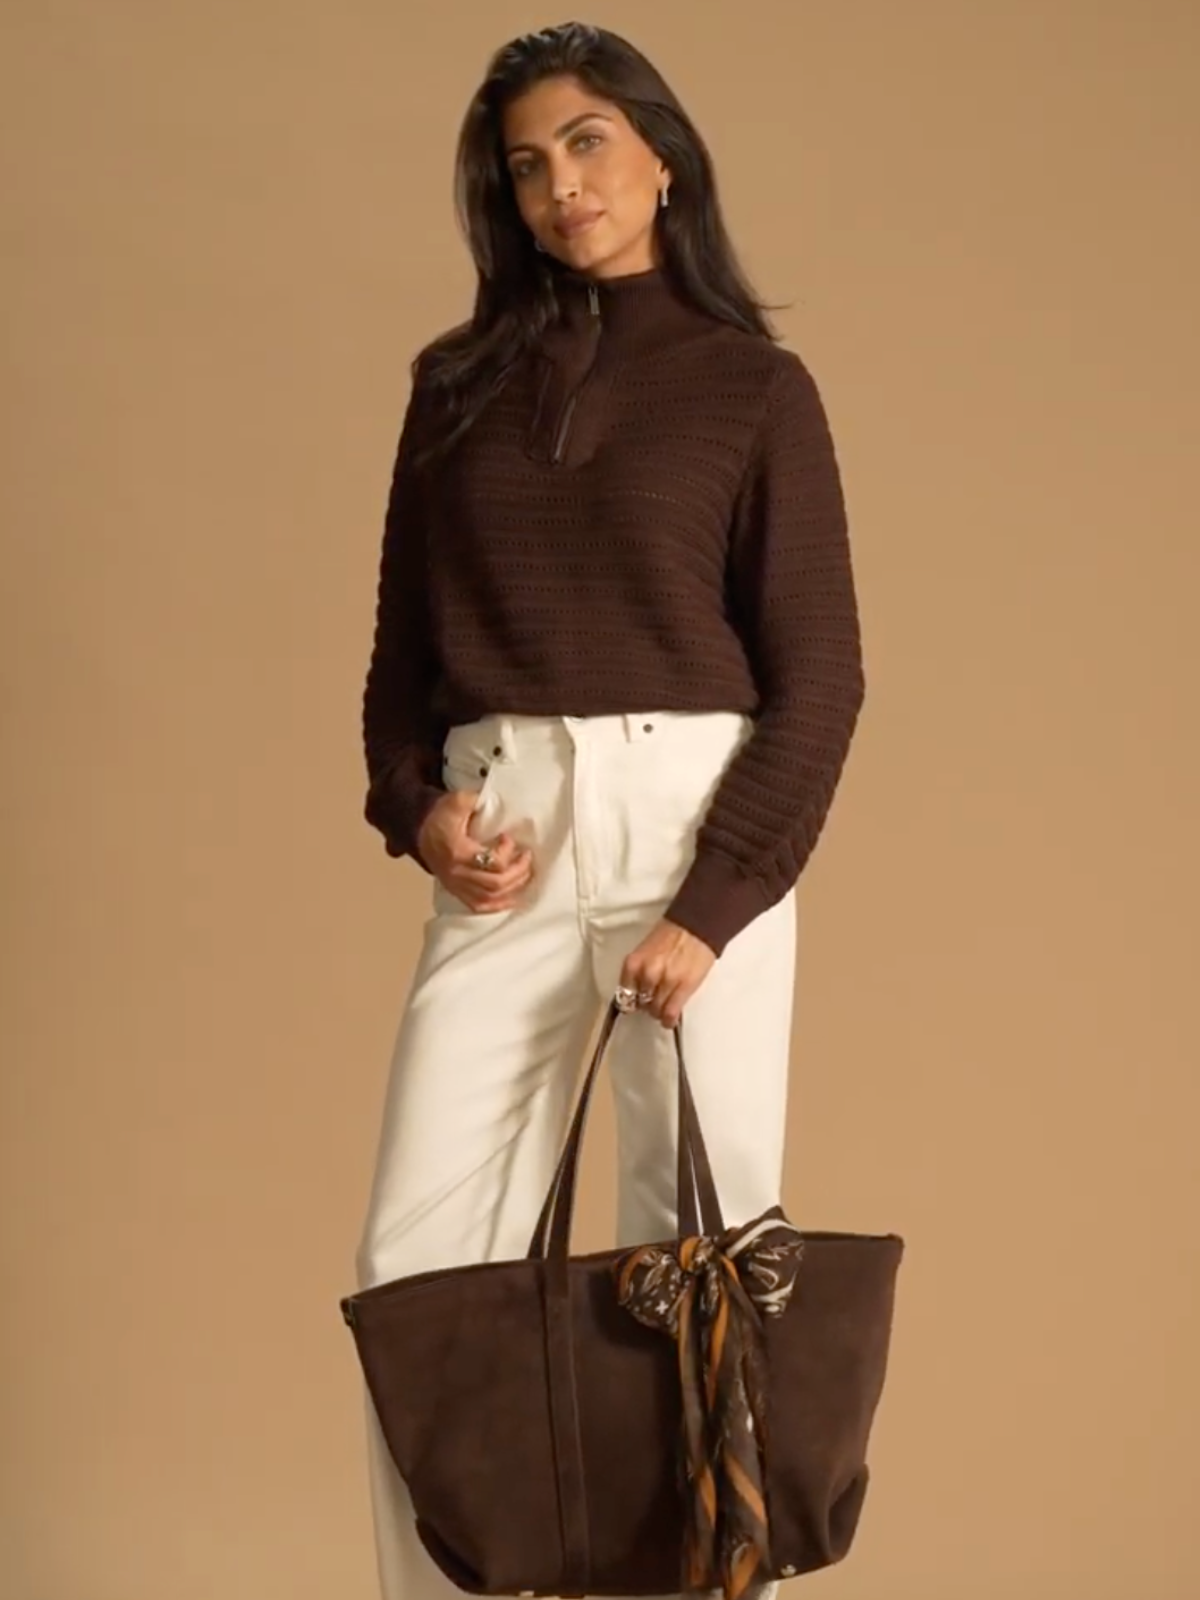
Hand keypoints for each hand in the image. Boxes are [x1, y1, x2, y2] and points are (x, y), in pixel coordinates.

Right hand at [417, 790, 534, 913]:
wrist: (420, 832)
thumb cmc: (440, 817)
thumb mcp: (455, 801)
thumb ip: (472, 799)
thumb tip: (490, 800)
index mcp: (458, 852)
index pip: (492, 862)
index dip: (507, 851)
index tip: (507, 837)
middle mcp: (457, 874)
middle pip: (496, 884)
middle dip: (518, 871)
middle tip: (526, 857)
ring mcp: (457, 886)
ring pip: (491, 898)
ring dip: (513, 887)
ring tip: (525, 873)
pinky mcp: (457, 892)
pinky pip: (481, 907)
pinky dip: (500, 904)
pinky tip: (513, 897)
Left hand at [619, 919, 716, 1029]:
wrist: (697, 926)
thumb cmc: (673, 934)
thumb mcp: (646, 950)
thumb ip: (640, 970)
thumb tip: (637, 990)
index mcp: (634, 963)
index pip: (624, 993)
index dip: (631, 1000)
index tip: (635, 1002)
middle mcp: (647, 973)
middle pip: (640, 1003)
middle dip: (646, 1005)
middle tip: (653, 1001)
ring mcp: (665, 982)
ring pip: (655, 1010)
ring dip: (659, 1011)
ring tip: (664, 1007)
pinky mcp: (683, 989)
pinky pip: (670, 1013)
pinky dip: (668, 1020)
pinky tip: (669, 1020)